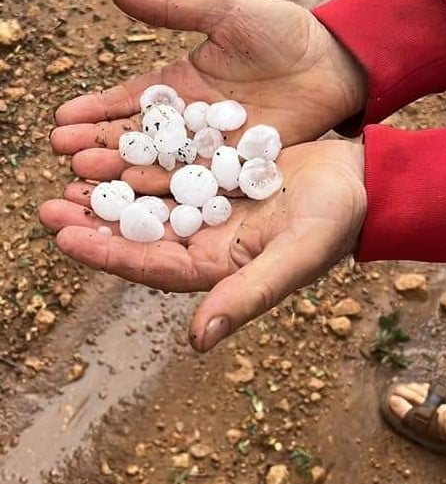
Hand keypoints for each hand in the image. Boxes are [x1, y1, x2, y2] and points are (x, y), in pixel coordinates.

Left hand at [40, 140, 365, 351]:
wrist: (358, 180)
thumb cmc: (335, 222)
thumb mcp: (296, 257)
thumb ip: (249, 295)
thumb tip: (198, 340)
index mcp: (219, 266)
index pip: (153, 265)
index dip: (109, 254)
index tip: (66, 238)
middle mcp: (206, 239)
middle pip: (140, 234)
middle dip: (94, 222)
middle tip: (48, 207)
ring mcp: (207, 206)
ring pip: (147, 199)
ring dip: (110, 188)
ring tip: (69, 173)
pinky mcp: (213, 174)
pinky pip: (168, 166)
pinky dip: (139, 158)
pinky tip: (112, 143)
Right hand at [50, 0, 365, 192]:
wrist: (334, 63)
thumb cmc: (282, 30)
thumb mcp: (225, 10)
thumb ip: (173, 7)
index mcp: (179, 85)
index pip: (129, 101)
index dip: (96, 111)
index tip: (61, 120)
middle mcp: (189, 123)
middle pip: (137, 139)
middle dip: (100, 147)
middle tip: (64, 158)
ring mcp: (212, 150)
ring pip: (161, 166)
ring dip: (125, 174)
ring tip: (87, 182)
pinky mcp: (237, 169)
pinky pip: (198, 184)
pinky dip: (170, 192)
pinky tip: (140, 201)